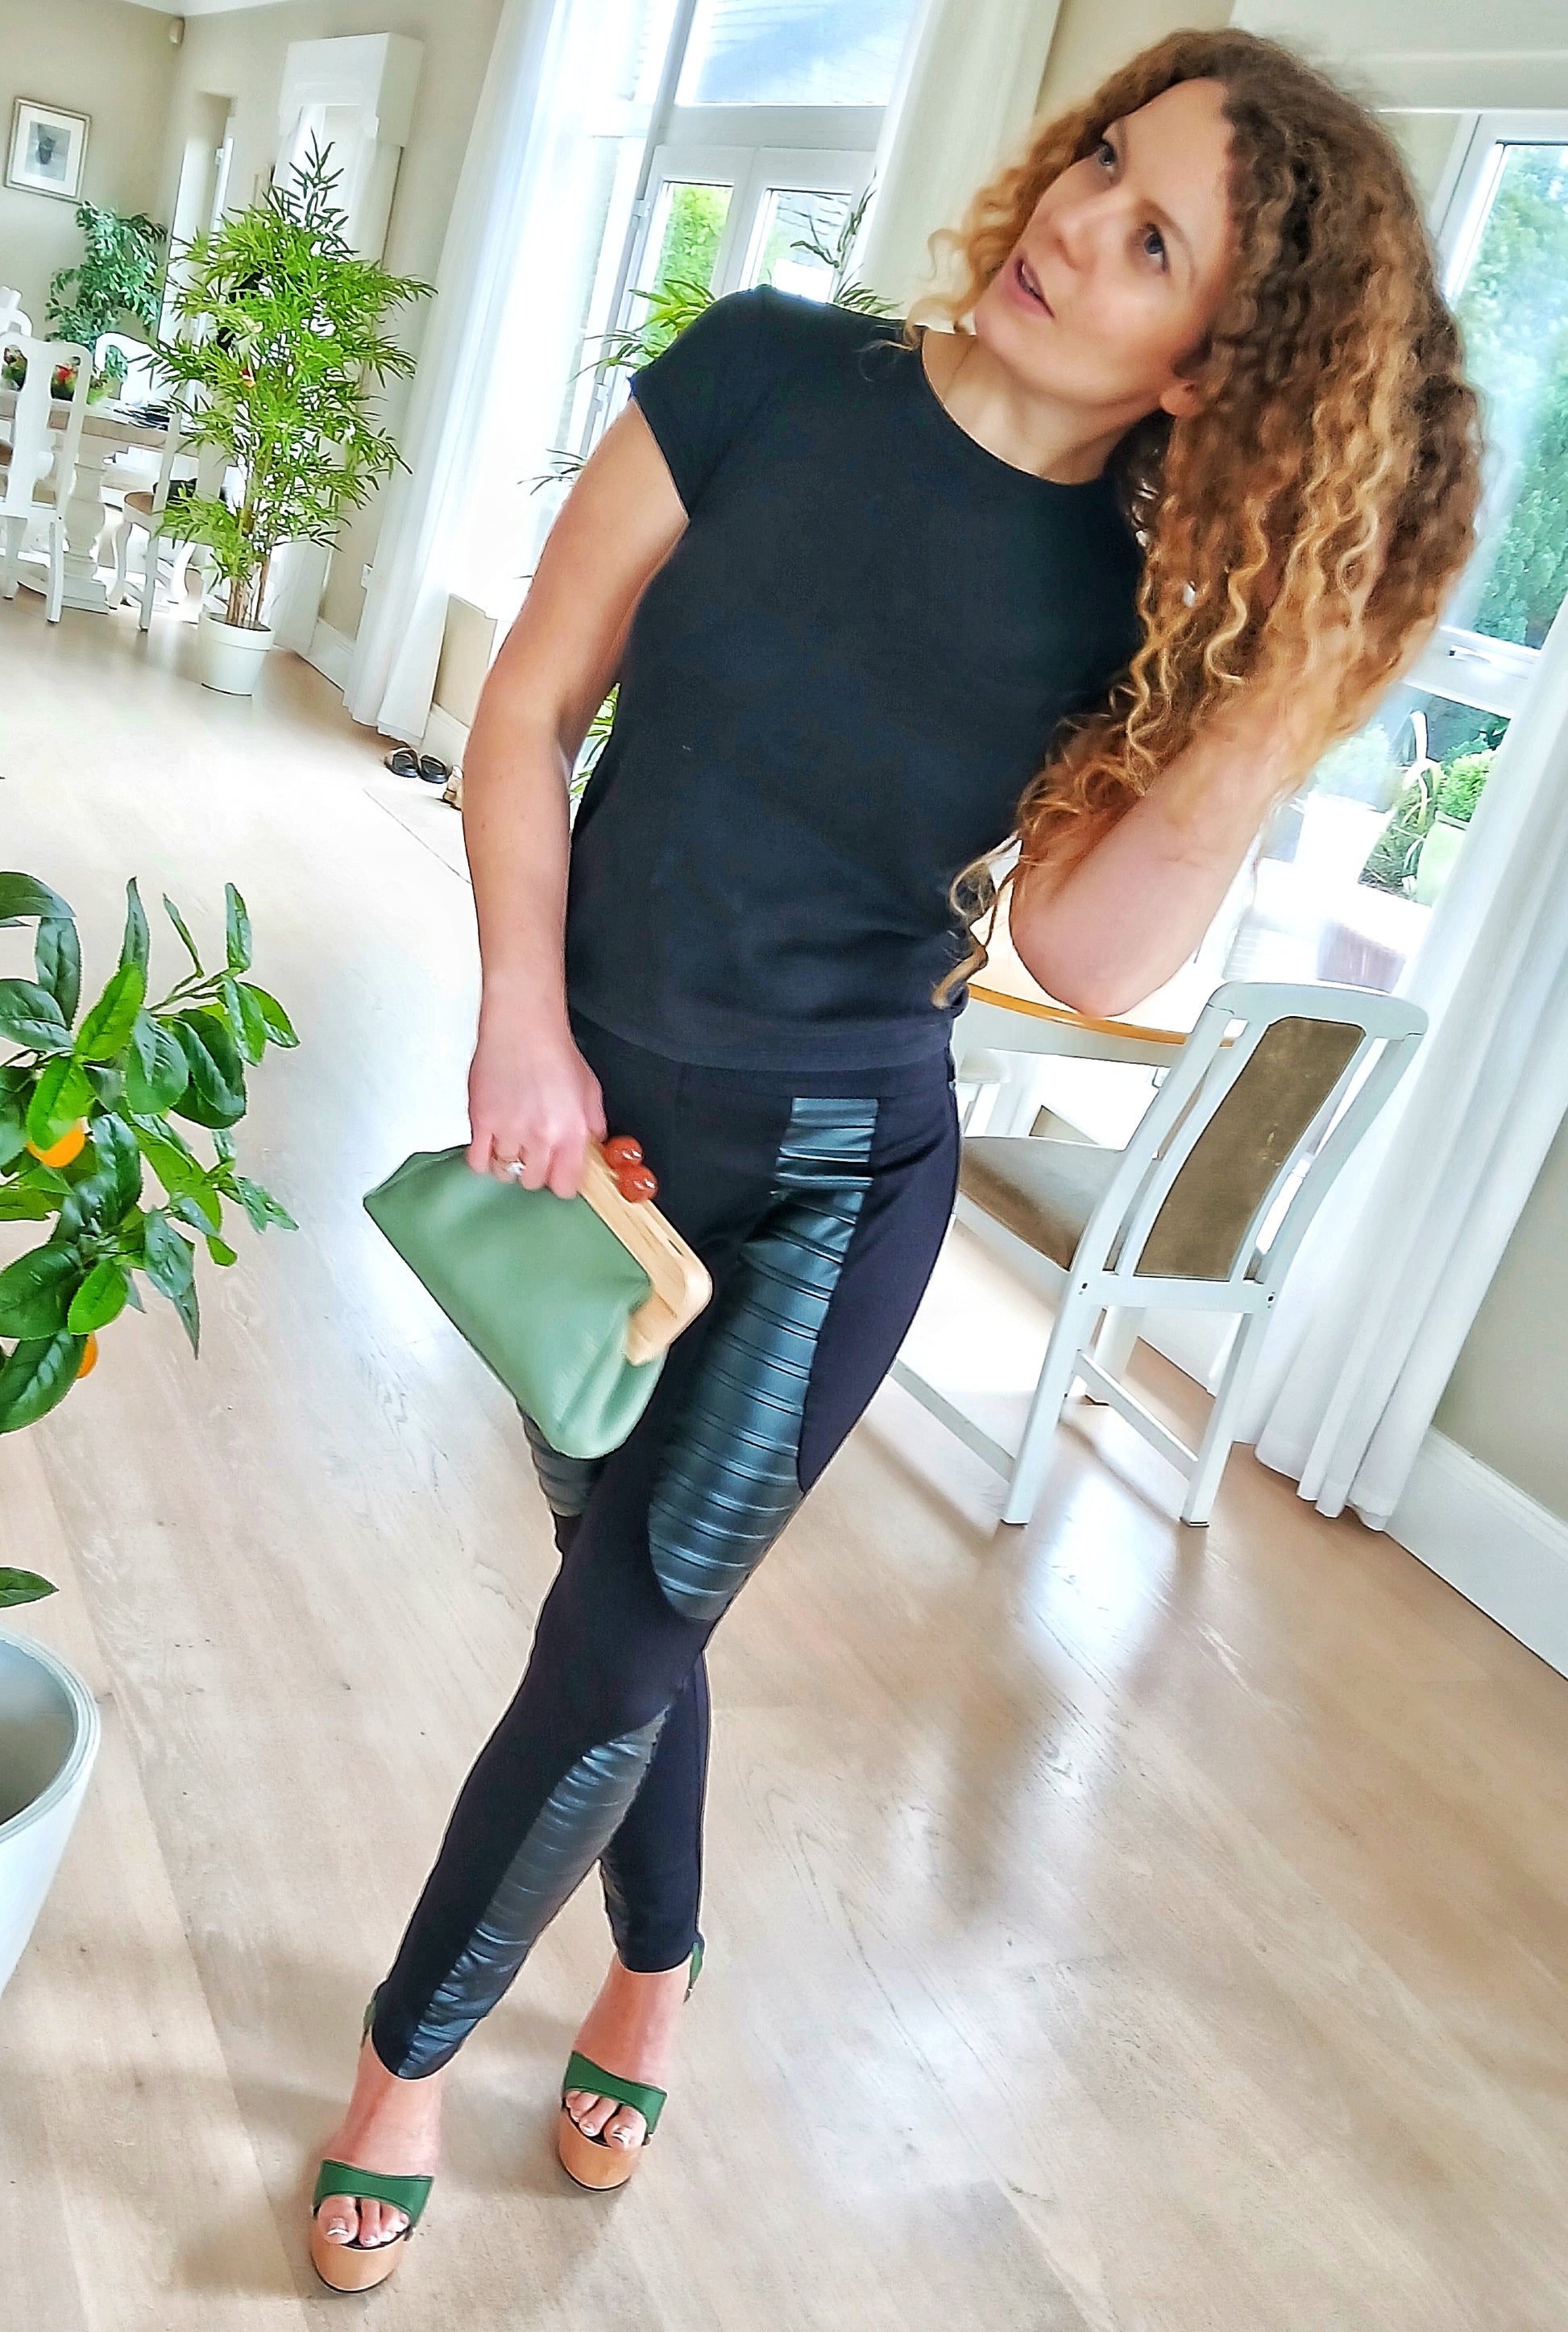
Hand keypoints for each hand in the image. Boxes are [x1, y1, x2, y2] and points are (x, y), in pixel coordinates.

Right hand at [465, 1019, 606, 1197]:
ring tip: (513, 1145)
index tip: (557, 1176)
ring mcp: (508, 1129)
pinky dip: (484, 1160)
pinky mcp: (481, 1120)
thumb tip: (594, 1148)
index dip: (560, 1183)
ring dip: (509, 1164)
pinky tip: (492, 1146)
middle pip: (532, 1181)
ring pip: (504, 1173)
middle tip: (534, 1154)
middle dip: (534, 1171)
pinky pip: (477, 1161)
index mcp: (571, 1131)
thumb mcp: (590, 1090)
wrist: (523, 1026)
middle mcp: (540, 1135)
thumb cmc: (554, 1051)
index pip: (564, 1186)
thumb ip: (593, 1125)